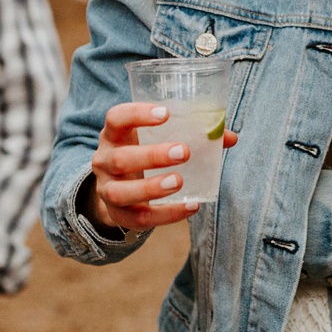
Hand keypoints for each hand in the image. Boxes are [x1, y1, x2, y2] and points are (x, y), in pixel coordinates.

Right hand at [84, 102, 240, 232]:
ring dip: (151, 187)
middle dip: (152, 156)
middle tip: (183, 152)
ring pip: (121, 192)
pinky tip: (190, 206)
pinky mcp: (118, 214)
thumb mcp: (157, 140)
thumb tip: (228, 137)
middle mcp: (104, 161)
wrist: (118, 190)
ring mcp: (107, 189)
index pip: (116, 118)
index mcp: (114, 135)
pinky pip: (139, 217)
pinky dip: (166, 214)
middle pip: (120, 158)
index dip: (137, 114)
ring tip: (179, 181)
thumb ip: (191, 135)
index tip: (166, 113)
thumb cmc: (143, 154)